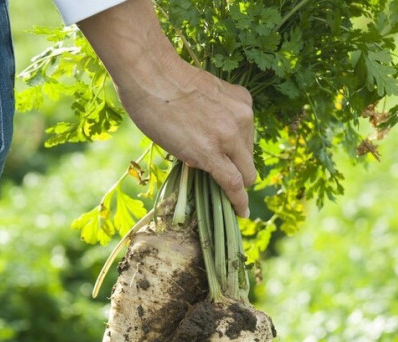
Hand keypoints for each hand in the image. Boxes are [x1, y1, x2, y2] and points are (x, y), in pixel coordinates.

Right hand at [77, 0, 256, 216]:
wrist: (149, 74)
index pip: (247, 138)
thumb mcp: (204, 95)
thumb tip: (207, 145)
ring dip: (233, 183)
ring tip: (215, 191)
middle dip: (238, 170)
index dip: (239, 156)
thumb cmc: (164, 80)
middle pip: (248, 158)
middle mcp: (242, 118)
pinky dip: (238, 201)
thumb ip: (214, 117)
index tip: (237, 168)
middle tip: (222, 180)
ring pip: (243, 173)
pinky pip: (232, 183)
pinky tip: (240, 212)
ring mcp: (229, 136)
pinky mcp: (212, 153)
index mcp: (242, 102)